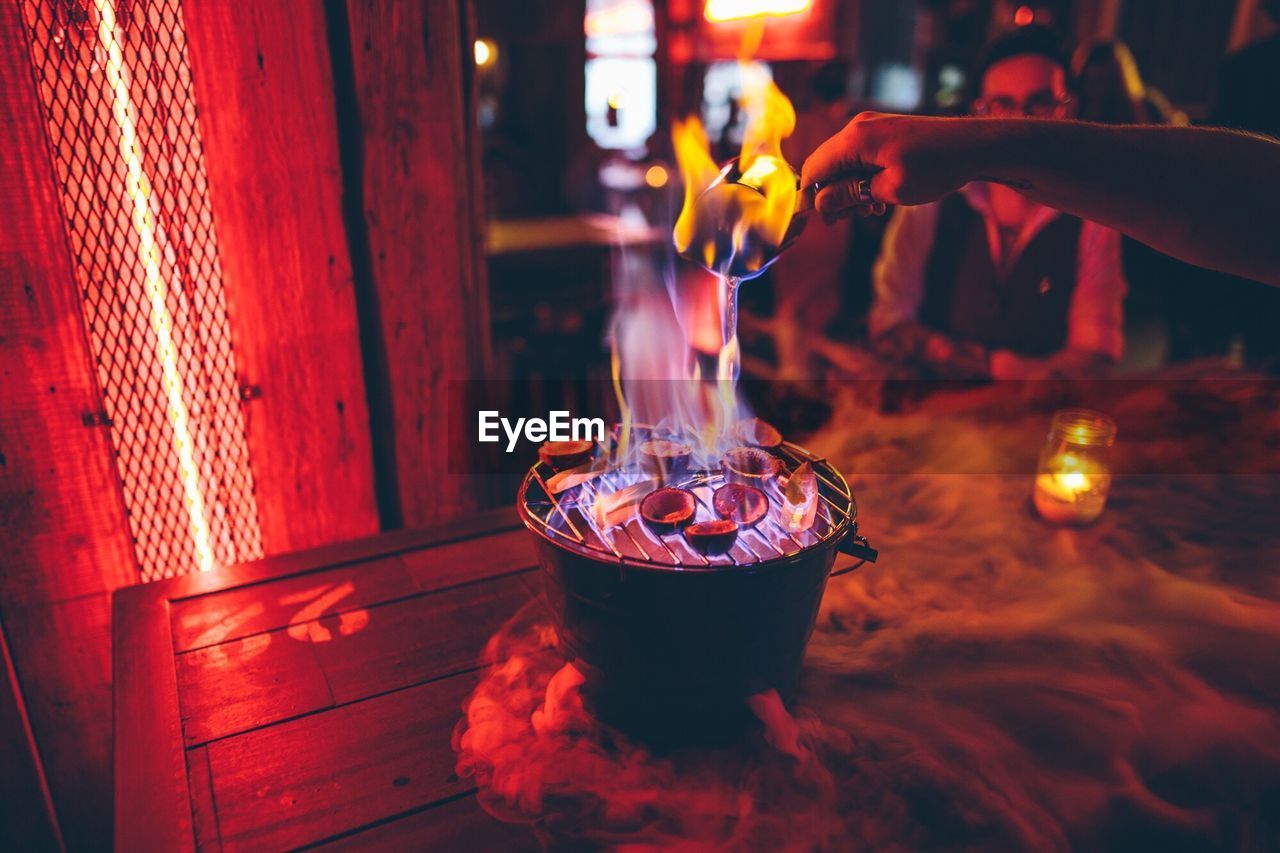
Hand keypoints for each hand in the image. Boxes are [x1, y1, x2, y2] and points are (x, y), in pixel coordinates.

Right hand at [800, 113, 984, 217]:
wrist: (974, 146)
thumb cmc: (937, 166)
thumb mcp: (891, 188)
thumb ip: (851, 194)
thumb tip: (820, 202)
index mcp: (856, 139)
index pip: (814, 167)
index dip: (810, 196)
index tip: (819, 220)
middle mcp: (858, 128)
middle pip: (826, 165)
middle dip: (830, 195)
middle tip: (844, 220)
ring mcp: (871, 128)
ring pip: (842, 164)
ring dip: (847, 190)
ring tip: (867, 211)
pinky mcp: (884, 133)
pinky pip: (859, 158)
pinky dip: (861, 179)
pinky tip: (878, 199)